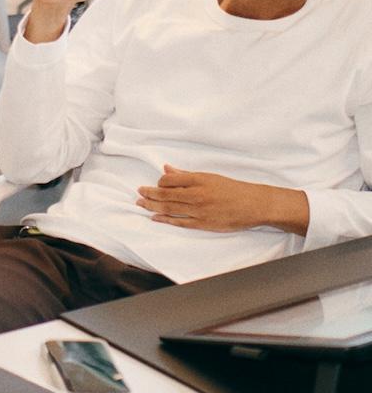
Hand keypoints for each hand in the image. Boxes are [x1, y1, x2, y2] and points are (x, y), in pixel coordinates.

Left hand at [136, 165, 308, 234]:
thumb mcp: (209, 177)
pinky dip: (165, 219)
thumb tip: (167, 169)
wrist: (253, 205)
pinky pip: (179, 221)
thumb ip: (186, 175)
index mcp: (199, 180)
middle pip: (166, 194)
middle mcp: (197, 195)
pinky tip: (154, 217)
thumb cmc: (232, 189)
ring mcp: (199, 210)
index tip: (155, 183)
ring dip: (152, 206)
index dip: (160, 182)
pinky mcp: (203, 223)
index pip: (170, 180)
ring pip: (169, 208)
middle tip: (138, 192)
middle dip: (149, 194)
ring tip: (140, 203)